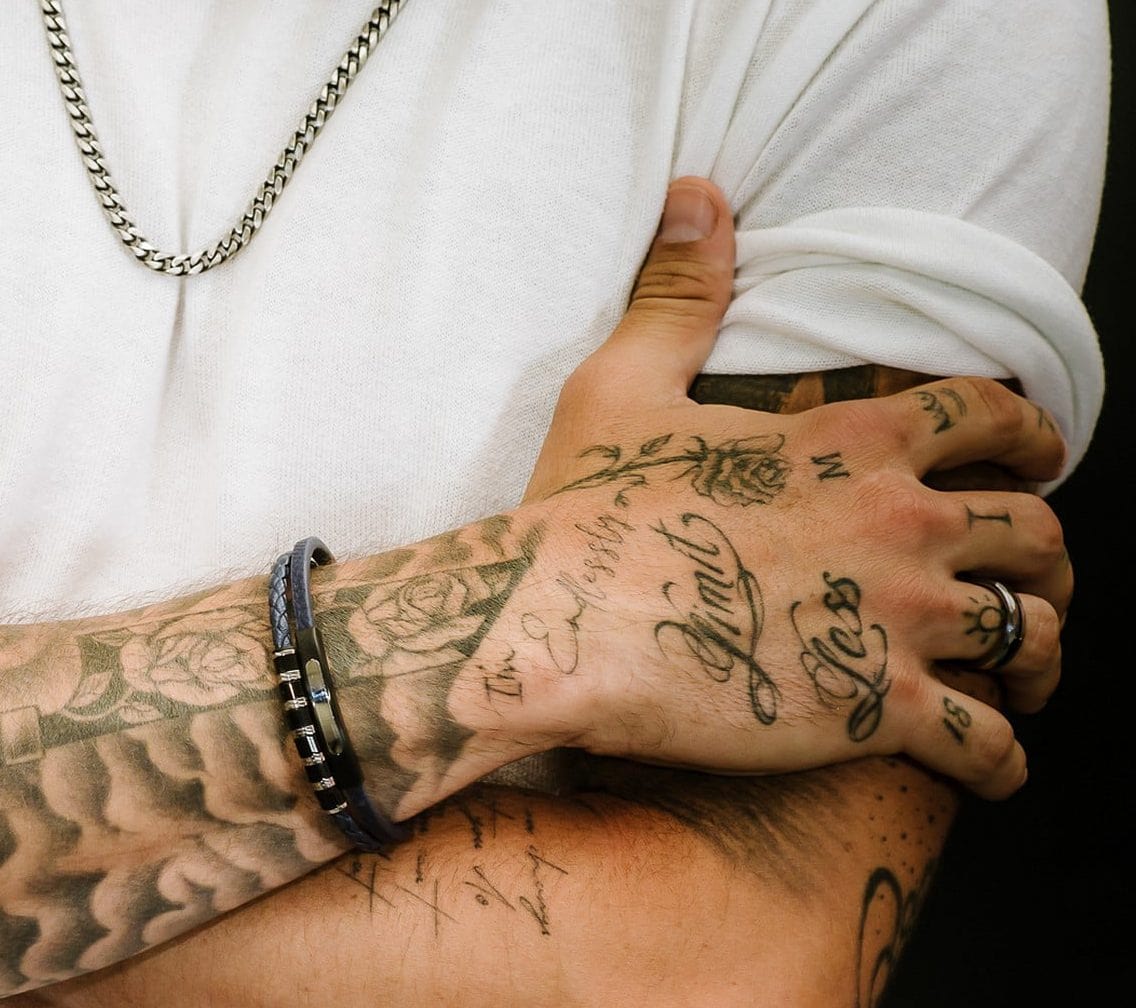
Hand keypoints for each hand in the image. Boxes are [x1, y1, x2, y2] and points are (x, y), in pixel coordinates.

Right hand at [524, 178, 1069, 798]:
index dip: (1029, 433)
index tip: (1037, 455)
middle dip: (1047, 552)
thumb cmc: (588, 510)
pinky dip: (1004, 761)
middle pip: (1037, 532)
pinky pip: (986, 746)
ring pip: (1032, 635)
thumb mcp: (626, 384)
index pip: (991, 417)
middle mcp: (902, 523)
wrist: (558, 624)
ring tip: (1028, 671)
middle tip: (1034, 572)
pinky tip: (995, 766)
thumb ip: (681, 292)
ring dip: (1043, 655)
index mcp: (856, 442)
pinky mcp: (877, 712)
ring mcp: (898, 620)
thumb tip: (696, 194)